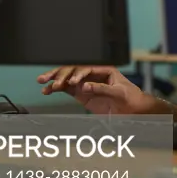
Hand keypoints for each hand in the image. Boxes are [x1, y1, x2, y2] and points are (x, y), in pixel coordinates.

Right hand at [36, 66, 156, 114]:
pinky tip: (47, 90)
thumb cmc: (130, 97)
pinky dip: (56, 89)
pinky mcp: (81, 93)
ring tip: (43, 82)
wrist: (133, 109)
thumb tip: (85, 86)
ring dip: (55, 79)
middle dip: (61, 73)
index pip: (87, 68)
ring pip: (67, 78)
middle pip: (73, 70)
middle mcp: (92, 74)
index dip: (78, 73)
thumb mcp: (119, 92)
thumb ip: (102, 89)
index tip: (72, 81)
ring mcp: (85, 83)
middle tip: (50, 79)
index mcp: (104, 69)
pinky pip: (66, 88)